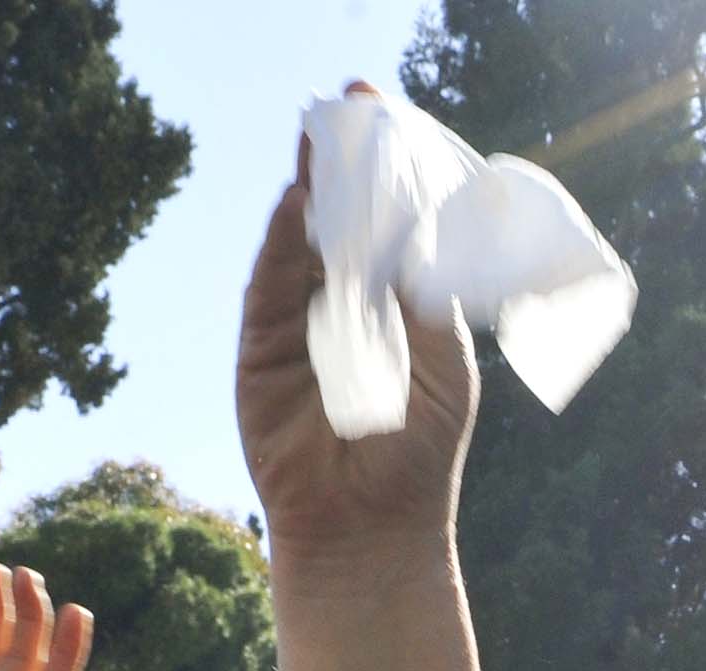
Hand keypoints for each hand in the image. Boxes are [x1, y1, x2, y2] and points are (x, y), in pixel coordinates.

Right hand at [236, 116, 479, 583]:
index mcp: (391, 304)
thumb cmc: (418, 455)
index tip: (388, 117)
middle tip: (350, 105)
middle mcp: (341, 306)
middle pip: (338, 219)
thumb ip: (428, 292)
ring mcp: (296, 325)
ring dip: (311, 189)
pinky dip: (282, 243)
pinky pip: (268, 285)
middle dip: (343, 163)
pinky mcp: (261, 351)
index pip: (386, 223)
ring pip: (299, 242)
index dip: (387, 172)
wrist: (371, 531)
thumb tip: (421, 218)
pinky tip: (300, 204)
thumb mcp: (444, 361)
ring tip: (325, 138)